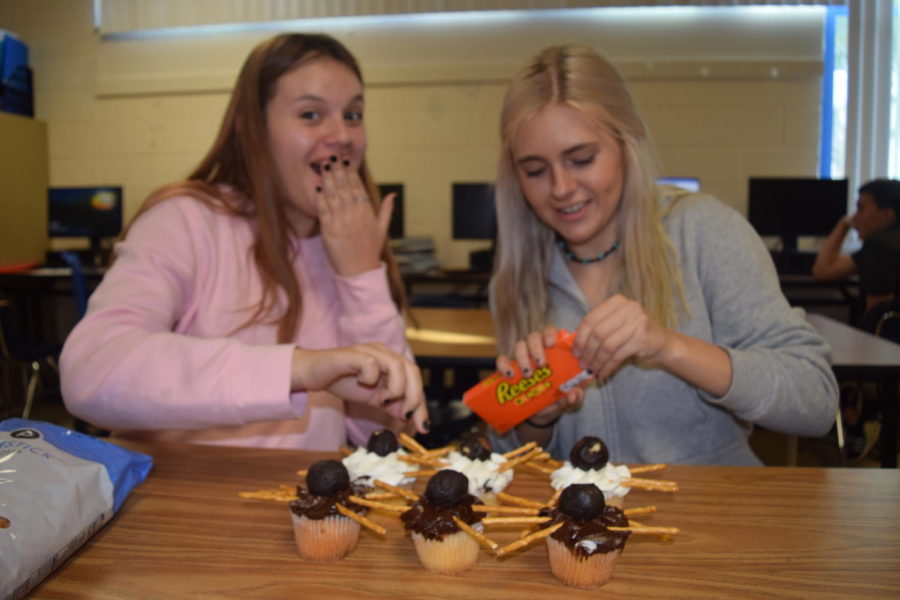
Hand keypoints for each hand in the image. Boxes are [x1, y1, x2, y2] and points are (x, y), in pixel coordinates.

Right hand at [291, 343, 428, 433]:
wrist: (312, 374)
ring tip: (381, 400)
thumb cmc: (343, 382)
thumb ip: (392, 405)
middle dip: (414, 397)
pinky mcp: (353, 354)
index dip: (421, 403)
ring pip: (397, 365)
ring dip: (395, 389)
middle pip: (411, 370)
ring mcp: (369, 351)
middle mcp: (384, 352)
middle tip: (405, 416)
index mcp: (391, 361)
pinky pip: (372, 364)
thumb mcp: (373, 398)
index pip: (415, 379)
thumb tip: (412, 418)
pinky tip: (362, 384)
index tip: (422, 426)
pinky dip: (371, 378)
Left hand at [316, 156, 393, 276]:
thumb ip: (386, 210)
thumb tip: (392, 194)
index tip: (345, 162)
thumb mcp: (382, 230)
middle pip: (345, 188)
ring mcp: (341, 222)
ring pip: (333, 196)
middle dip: (338, 172)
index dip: (351, 174)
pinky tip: (318, 187)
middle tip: (332, 158)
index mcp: (367, 213)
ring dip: (328, 180)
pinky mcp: (329, 231)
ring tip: (324, 168)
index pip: (358, 188)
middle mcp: (355, 215)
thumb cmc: (370, 251)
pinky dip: (320, 198)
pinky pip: (323, 210)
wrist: (359, 271)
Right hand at [496, 325, 583, 424]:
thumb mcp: (565, 400)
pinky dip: (504, 364)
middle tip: (541, 364)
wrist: (535, 415)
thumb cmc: (553, 400)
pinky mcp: (507, 367)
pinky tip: (509, 374)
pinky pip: (502, 359)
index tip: (551, 343)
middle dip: (536, 347)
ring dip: (523, 357)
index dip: (550, 333)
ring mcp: (521, 358)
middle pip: (534, 336)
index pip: (551, 333)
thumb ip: (573, 397)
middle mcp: (536, 351)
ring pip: (519, 345)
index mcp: (553, 353)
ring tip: (528, 374)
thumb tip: (574, 394)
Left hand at [573, 294, 673, 379]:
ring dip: (596, 361)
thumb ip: (597, 329)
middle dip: (587, 351)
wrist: (663, 343)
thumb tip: (574, 346)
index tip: (575, 352)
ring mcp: (637, 322)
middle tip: (582, 364)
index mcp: (617, 302)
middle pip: (598, 332)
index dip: (580, 337)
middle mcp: (628, 308)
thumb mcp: (615, 326)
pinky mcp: (642, 338)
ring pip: (607, 345)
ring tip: (592, 370)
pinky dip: (607, 367)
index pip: (590, 318)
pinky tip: (602, 373)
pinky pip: (618, 355)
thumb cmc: (634, 335)